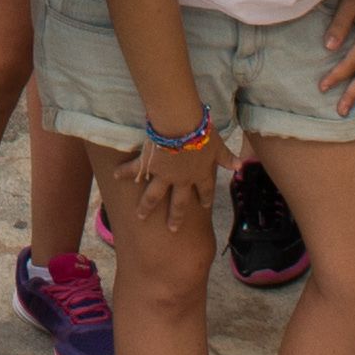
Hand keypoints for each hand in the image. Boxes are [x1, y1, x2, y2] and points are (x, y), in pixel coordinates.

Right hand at [99, 117, 224, 235]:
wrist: (180, 125)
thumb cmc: (201, 133)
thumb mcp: (218, 145)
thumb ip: (227, 157)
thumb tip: (239, 165)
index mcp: (200, 175)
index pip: (204, 191)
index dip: (205, 198)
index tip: (204, 206)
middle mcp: (181, 180)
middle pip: (179, 203)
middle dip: (176, 217)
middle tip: (172, 229)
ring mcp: (163, 175)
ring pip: (154, 196)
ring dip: (146, 207)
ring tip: (140, 216)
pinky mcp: (148, 165)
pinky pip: (134, 171)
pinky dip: (124, 173)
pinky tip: (114, 176)